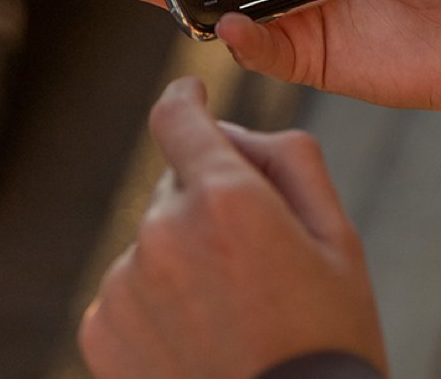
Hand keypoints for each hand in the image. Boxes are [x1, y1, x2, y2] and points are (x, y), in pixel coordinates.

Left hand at [79, 78, 384, 378]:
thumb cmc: (325, 344)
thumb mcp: (340, 241)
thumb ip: (291, 160)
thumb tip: (234, 130)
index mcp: (226, 200)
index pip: (177, 116)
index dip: (186, 100)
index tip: (191, 98)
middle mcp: (163, 232)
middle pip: (177, 186)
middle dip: (209, 203)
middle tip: (257, 264)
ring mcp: (124, 285)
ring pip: (154, 242)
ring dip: (183, 260)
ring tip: (231, 318)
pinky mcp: (100, 331)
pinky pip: (128, 291)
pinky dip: (155, 304)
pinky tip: (198, 341)